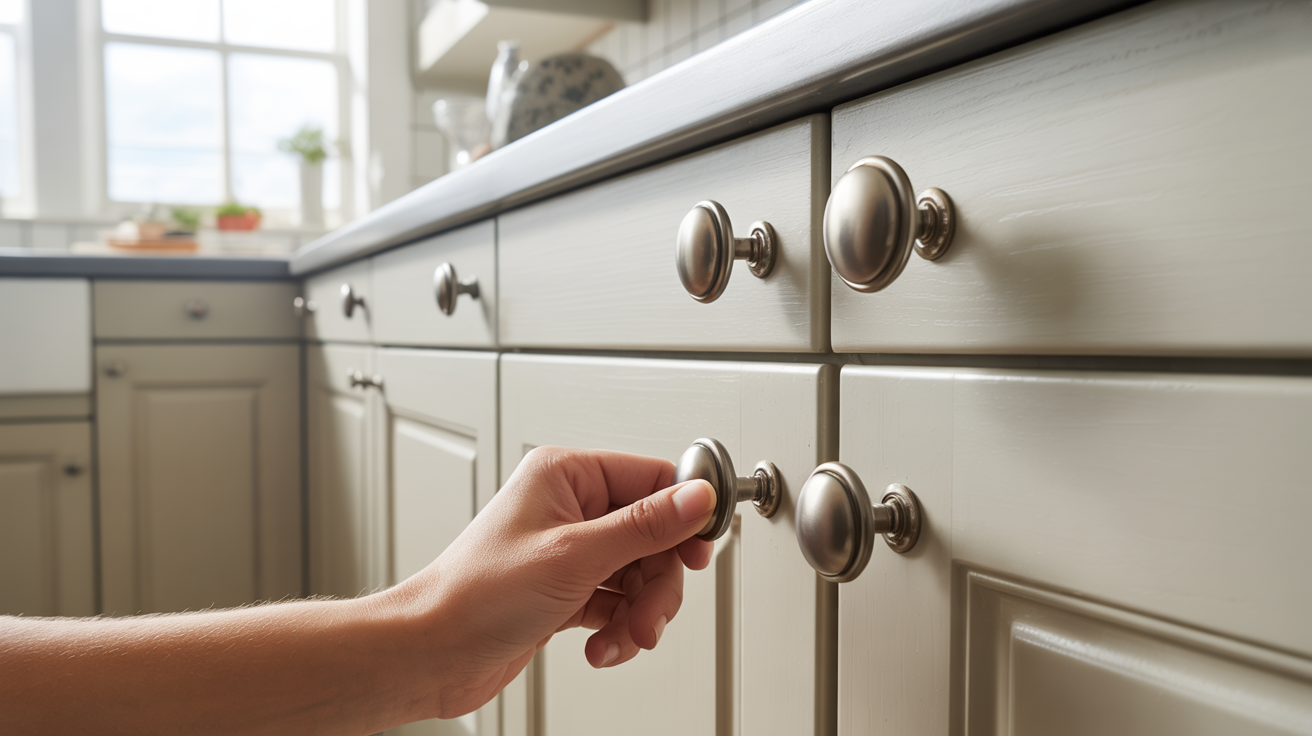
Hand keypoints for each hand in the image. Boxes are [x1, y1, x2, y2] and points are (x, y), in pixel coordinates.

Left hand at [386, 446, 716, 719]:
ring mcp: (569, 550)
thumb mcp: (574, 555)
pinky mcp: (567, 589)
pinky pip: (618, 603)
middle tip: (652, 616)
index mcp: (567, 475)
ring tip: (623, 638)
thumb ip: (644, 527)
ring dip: (639, 613)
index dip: (684, 515)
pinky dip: (618, 629)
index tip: (702, 548)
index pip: (652, 478)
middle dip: (658, 583)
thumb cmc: (475, 595)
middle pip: (653, 535)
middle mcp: (570, 507)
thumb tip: (696, 497)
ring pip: (640, 575)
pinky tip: (600, 647)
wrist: (431, 653)